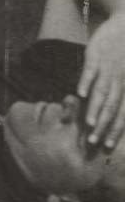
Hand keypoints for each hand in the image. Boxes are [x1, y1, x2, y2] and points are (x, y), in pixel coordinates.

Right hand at [77, 11, 124, 147]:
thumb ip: (119, 92)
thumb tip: (110, 111)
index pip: (121, 112)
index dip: (114, 129)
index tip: (106, 146)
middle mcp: (119, 79)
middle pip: (112, 107)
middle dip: (103, 126)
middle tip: (94, 143)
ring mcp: (107, 67)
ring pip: (102, 92)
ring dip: (95, 109)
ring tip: (88, 125)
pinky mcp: (95, 55)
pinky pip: (91, 70)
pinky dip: (86, 82)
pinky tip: (80, 94)